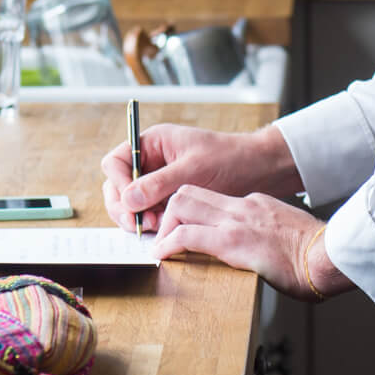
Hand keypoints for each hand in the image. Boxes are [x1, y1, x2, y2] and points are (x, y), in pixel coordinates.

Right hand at [100, 124, 299, 233]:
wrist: (258, 170)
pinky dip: (150, 223)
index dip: (118, 184)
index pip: (116, 162)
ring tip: (157, 227)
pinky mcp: (167, 200)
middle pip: (117, 186)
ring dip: (137, 218)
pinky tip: (163, 230)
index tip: (131, 203)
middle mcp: (150, 162)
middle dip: (125, 207)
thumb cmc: (229, 159)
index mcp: (152, 143)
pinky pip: (147, 213)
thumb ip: (159, 183)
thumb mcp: (193, 169)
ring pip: (130, 203)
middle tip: (141, 225)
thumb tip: (129, 199)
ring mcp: (157, 182)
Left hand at [154, 187, 350, 301]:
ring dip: (165, 225)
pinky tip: (161, 256)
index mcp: (256, 204)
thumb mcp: (291, 235)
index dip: (192, 211)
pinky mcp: (231, 242)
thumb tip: (266, 251)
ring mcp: (235, 221)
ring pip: (182, 205)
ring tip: (160, 246)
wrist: (329, 256)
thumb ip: (272, 235)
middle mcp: (242, 206)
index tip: (183, 226)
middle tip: (164, 233)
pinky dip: (168, 244)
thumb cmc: (317, 254)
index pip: (213, 198)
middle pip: (190, 191)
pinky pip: (187, 235)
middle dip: (171, 210)